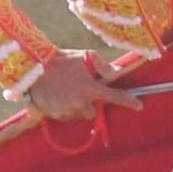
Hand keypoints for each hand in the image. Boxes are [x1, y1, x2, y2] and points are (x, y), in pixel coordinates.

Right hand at [25, 49, 142, 120]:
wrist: (33, 66)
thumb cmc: (61, 59)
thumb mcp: (84, 56)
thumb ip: (102, 64)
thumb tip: (116, 72)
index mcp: (90, 88)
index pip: (114, 97)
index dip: (129, 101)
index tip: (139, 105)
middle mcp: (80, 102)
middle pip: (92, 111)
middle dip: (88, 103)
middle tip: (78, 91)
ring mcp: (67, 110)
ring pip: (78, 114)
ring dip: (76, 107)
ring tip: (65, 92)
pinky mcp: (55, 114)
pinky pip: (65, 116)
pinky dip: (63, 109)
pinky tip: (57, 97)